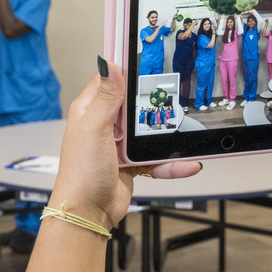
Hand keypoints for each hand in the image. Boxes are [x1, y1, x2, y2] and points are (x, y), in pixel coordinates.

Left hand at [52, 60, 201, 228]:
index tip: (150, 59)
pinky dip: (172, 163)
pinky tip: (188, 164)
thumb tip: (110, 63)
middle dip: (156, 104)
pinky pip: (157, 158)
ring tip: (189, 136)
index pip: (111, 80)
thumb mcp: (95, 128)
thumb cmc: (82, 172)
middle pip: (137, 104)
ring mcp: (120, 144)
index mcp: (91, 109)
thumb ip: (107, 97)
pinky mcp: (132, 163)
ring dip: (169, 137)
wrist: (88, 212)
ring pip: (151, 132)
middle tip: (177, 97)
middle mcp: (105, 124)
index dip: (128, 69)